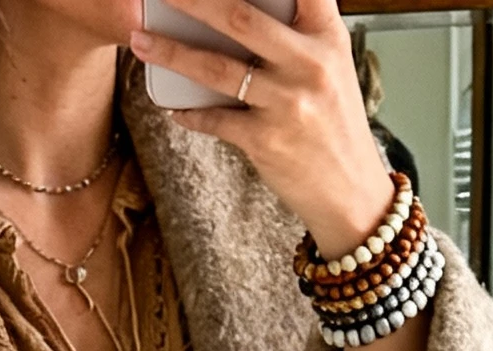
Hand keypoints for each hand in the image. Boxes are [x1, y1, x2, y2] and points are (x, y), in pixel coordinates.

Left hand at [130, 0, 392, 258]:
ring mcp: (287, 103)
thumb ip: (299, 32)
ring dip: (172, 52)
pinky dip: (189, 114)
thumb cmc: (333, 122)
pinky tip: (172, 108)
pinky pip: (215, 120)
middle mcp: (309, 63)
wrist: (350, 191)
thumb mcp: (331, 64)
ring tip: (141, 41)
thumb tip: (238, 13)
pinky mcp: (266, 141)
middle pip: (240, 17)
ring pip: (216, 68)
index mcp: (327, 35)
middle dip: (192, 1)